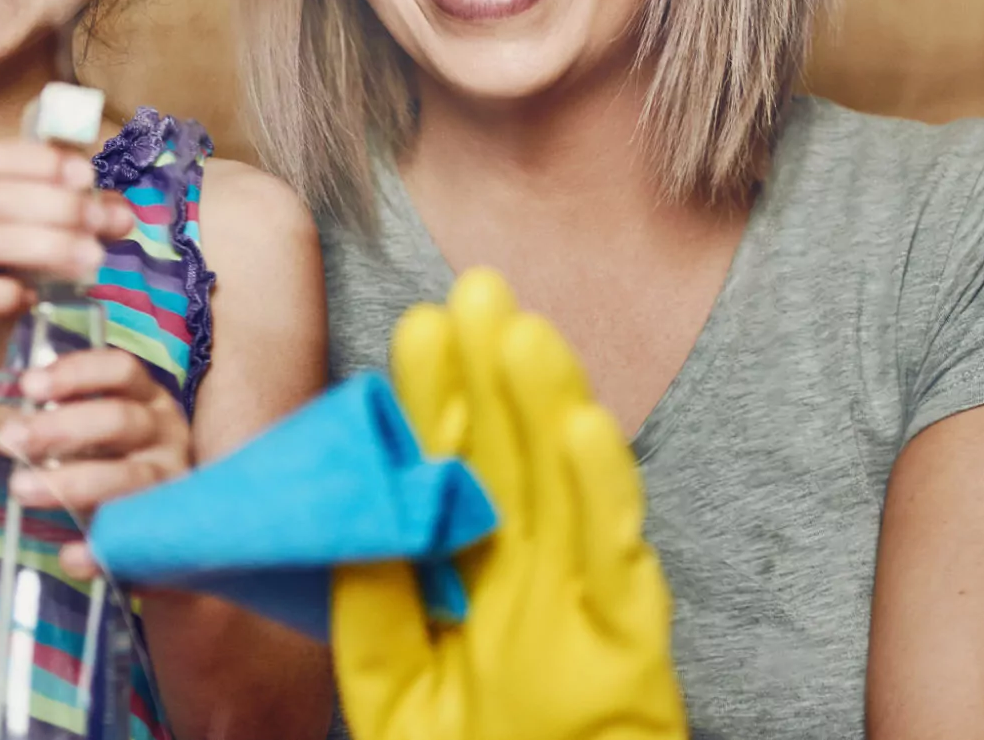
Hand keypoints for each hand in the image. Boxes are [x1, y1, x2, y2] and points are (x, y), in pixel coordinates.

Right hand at [0, 141, 133, 382]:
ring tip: (90, 259)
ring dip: (43, 246)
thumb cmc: (2, 269)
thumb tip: (122, 215)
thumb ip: (82, 219)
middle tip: (97, 222)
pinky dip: (0, 293)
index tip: (85, 176)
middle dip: (55, 206)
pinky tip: (32, 298)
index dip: (41, 161)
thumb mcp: (43, 234)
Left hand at [0, 346, 192, 577]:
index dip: (77, 373)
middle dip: (63, 427)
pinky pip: (138, 542)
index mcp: (145, 399)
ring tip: (20, 489)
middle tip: (11, 440)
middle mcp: (165, 434)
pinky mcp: (169, 532)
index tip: (28, 384)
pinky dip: (103, 550)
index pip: (120, 369)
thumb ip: (22, 425)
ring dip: (75, 482)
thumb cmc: (110, 464)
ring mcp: (171, 482)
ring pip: (130, 477)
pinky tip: (69, 556)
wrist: (172, 532)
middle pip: (119, 419)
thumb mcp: (72, 438)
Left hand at [332, 270, 685, 739]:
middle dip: (496, 374)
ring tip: (521, 330)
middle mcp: (539, 584)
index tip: (423, 326)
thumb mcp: (394, 695)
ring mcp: (588, 614)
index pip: (462, 476)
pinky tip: (577, 426)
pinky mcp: (629, 658)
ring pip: (572, 491)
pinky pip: (618, 564)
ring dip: (548, 407)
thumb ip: (374, 611)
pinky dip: (600, 493)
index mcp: (481, 585)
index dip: (444, 401)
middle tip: (475, 289)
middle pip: (518, 462)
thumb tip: (354, 515)